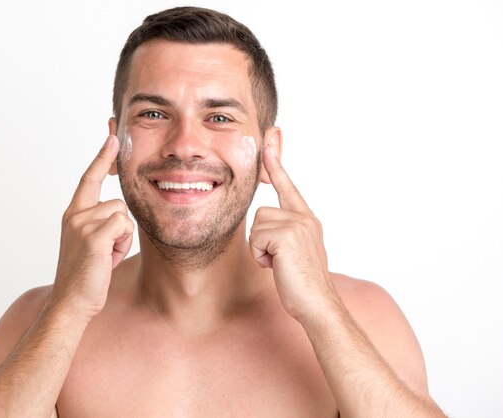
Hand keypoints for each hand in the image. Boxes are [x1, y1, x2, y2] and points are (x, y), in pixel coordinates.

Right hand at [52, 135, 133, 317]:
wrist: (72, 302)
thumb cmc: (86, 276)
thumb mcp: (92, 242)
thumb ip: (101, 222)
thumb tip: (120, 213)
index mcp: (73, 214)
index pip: (89, 178)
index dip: (102, 157)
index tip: (112, 136)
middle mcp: (75, 214)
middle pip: (117, 201)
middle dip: (121, 227)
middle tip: (106, 251)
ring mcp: (81, 223)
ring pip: (123, 215)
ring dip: (122, 238)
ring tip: (105, 256)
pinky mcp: (93, 236)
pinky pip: (124, 226)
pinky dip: (122, 244)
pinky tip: (107, 259)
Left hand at [249, 144, 334, 321]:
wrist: (317, 304)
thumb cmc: (302, 283)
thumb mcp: (295, 251)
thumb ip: (286, 232)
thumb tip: (266, 224)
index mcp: (307, 219)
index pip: (288, 188)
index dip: (277, 166)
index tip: (268, 143)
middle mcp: (305, 217)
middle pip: (260, 214)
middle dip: (261, 240)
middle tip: (279, 260)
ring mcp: (298, 224)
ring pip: (256, 226)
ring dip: (260, 249)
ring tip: (280, 263)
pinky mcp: (286, 235)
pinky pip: (256, 239)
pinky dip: (260, 256)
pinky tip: (277, 266)